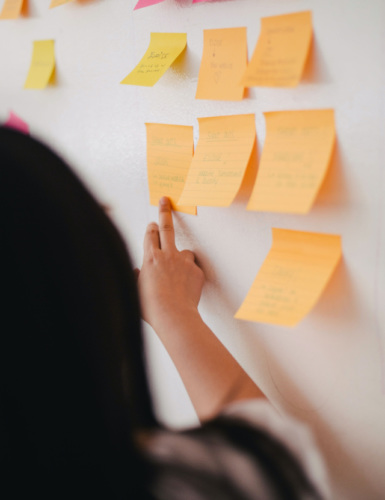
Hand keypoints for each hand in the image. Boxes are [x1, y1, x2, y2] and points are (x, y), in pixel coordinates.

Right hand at [138, 197, 204, 330]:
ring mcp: (184, 262)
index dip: (150, 228)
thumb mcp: (135, 291)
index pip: (149, 235)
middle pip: (166, 228)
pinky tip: (186, 288)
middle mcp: (167, 255)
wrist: (174, 316)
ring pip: (185, 252)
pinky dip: (190, 275)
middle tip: (166, 200)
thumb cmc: (152, 307)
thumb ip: (136, 277)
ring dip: (182, 257)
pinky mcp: (197, 271)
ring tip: (179, 274)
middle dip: (165, 212)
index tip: (152, 223)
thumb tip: (137, 271)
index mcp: (150, 259)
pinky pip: (193, 269)